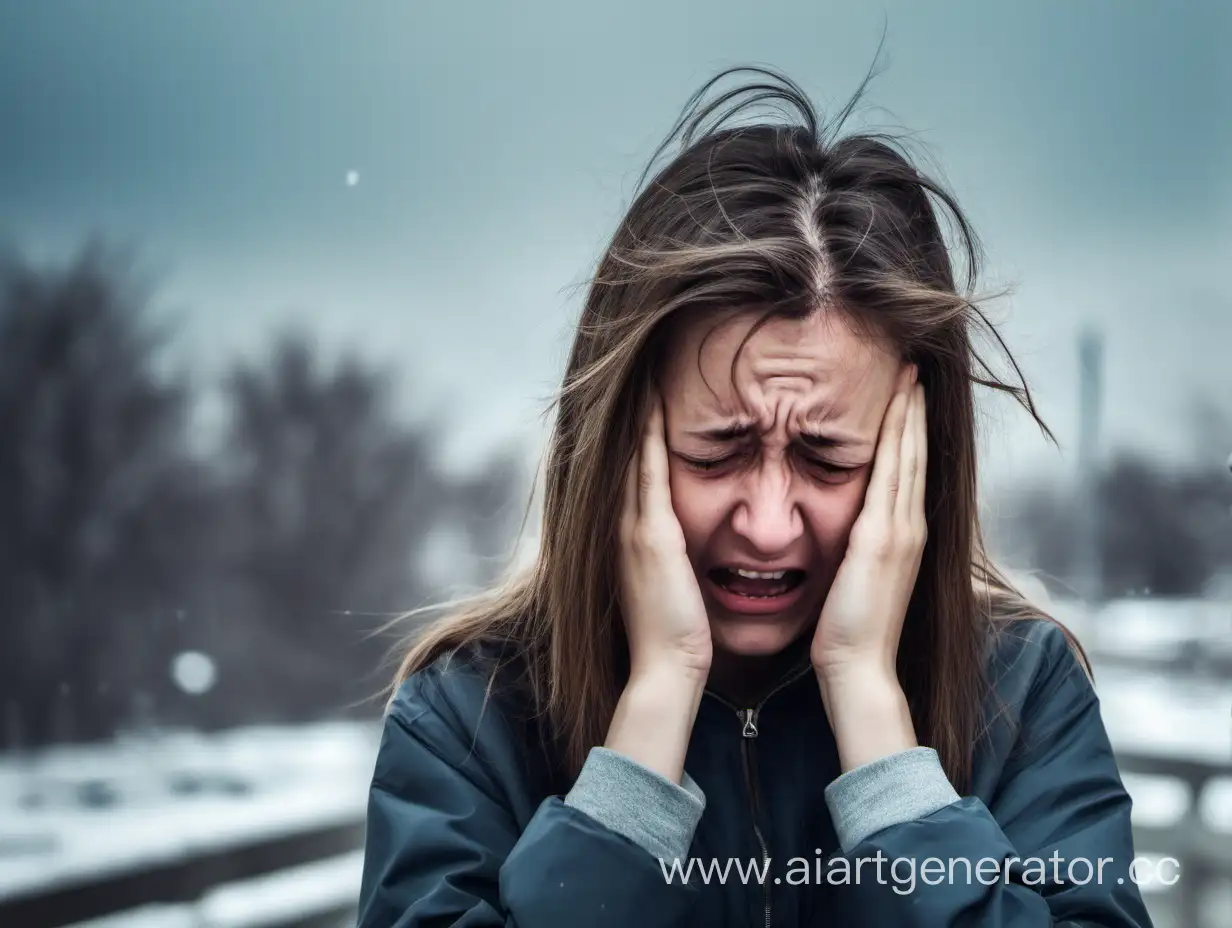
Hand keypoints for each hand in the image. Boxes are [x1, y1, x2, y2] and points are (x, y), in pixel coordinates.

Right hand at [617, 393, 712, 682]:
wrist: (668, 671)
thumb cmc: (680, 636)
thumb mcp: (672, 586)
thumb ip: (674, 560)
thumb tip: (684, 546)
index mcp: (636, 536)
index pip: (634, 468)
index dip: (639, 429)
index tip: (651, 390)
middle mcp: (627, 525)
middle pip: (626, 452)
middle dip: (634, 410)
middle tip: (644, 364)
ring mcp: (635, 528)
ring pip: (632, 453)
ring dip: (639, 412)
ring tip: (648, 369)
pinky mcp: (651, 535)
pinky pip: (647, 471)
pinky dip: (649, 435)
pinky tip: (656, 401)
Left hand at [811, 365, 926, 680]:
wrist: (857, 668)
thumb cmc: (849, 631)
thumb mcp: (855, 578)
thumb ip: (858, 550)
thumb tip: (847, 532)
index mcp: (901, 536)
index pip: (908, 469)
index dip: (909, 429)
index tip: (906, 392)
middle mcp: (909, 527)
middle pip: (916, 453)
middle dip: (915, 409)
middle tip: (914, 366)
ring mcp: (900, 530)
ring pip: (910, 455)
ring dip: (910, 412)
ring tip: (910, 373)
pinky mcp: (883, 537)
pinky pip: (894, 472)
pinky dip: (898, 436)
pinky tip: (898, 406)